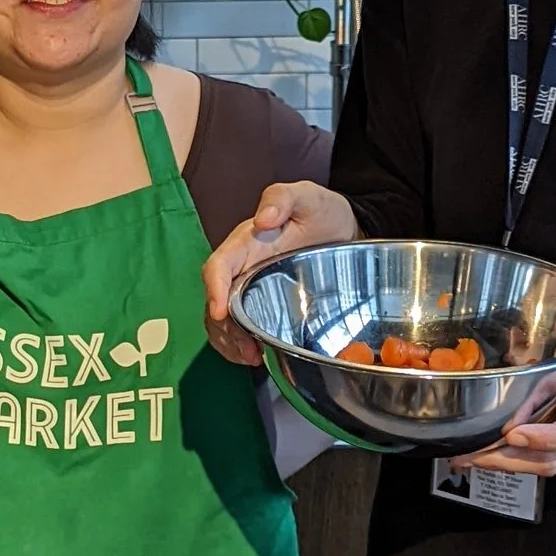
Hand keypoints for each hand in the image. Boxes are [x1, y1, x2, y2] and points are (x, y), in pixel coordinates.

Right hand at [201, 181, 359, 364]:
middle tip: (248, 349)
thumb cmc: (321, 211)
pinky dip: (238, 346)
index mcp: (246, 243)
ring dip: (230, 342)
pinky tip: (254, 357)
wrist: (341, 229)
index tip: (220, 313)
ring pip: (223, 320)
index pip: (219, 266)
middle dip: (224, 328)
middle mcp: (241, 268)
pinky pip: (238, 328)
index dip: (214, 289)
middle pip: (217, 300)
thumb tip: (263, 219)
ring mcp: (249, 288)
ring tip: (252, 358)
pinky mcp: (261, 304)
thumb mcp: (309, 197)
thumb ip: (283, 198)